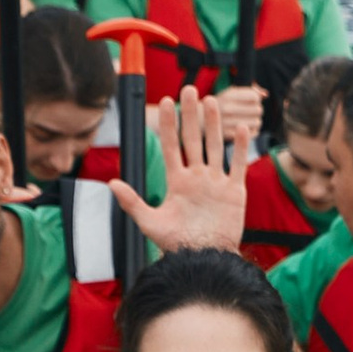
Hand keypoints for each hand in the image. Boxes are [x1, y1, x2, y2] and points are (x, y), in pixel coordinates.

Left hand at [122, 84, 252, 250]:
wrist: (203, 261)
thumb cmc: (176, 246)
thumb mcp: (150, 223)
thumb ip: (132, 202)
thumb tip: (111, 182)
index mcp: (177, 182)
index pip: (171, 146)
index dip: (169, 124)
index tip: (166, 102)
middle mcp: (196, 178)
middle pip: (193, 139)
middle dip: (190, 115)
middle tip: (189, 90)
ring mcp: (216, 183)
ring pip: (215, 146)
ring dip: (213, 124)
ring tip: (211, 101)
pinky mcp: (234, 193)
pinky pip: (237, 166)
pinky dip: (240, 148)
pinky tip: (241, 128)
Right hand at [213, 79, 267, 143]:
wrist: (199, 121)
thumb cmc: (219, 105)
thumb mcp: (229, 93)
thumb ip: (249, 91)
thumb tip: (265, 94)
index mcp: (228, 96)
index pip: (255, 97)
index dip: (256, 99)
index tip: (251, 101)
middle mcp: (228, 109)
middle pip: (258, 109)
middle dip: (256, 110)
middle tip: (249, 112)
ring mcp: (229, 124)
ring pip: (257, 122)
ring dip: (255, 121)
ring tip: (247, 120)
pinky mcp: (231, 137)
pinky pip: (253, 134)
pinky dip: (252, 132)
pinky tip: (245, 129)